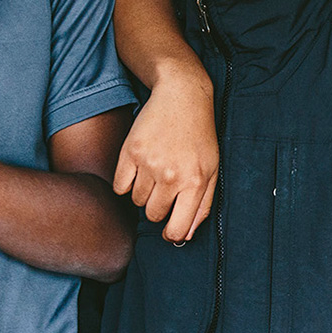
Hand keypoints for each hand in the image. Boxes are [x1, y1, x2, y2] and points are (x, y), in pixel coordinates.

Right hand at [115, 70, 217, 241]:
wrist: (182, 97)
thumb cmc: (199, 136)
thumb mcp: (212, 170)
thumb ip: (202, 205)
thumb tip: (185, 236)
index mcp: (195, 182)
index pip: (178, 230)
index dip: (172, 235)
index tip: (170, 230)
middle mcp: (171, 175)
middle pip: (153, 215)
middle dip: (158, 208)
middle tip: (166, 188)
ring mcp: (148, 163)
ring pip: (136, 201)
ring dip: (144, 193)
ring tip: (155, 172)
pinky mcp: (129, 152)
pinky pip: (119, 186)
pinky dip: (127, 183)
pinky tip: (139, 169)